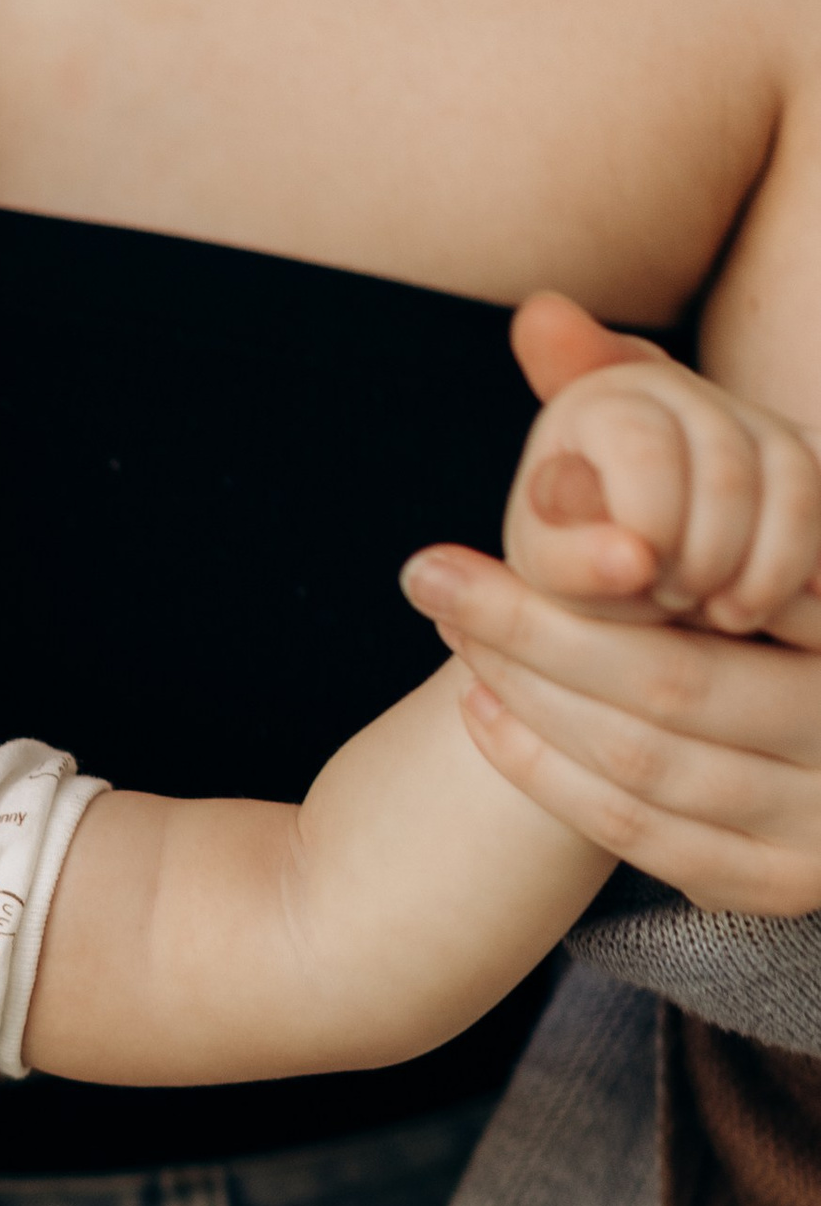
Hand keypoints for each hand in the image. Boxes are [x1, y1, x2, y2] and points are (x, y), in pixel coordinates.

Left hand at [402, 299, 820, 917]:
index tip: (485, 524)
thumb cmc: (765, 576)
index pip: (706, 592)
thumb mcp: (729, 487)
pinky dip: (554, 777)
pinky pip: (646, 840)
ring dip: (532, 704)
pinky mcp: (778, 887)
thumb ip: (639, 397)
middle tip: (427, 575)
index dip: (582, 569)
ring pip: (648, 768)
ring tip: (454, 633)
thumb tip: (536, 318)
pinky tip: (483, 715)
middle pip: (668, 684)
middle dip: (534, 633)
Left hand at [498, 296, 820, 638]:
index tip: (639, 575)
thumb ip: (573, 563)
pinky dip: (813, 558)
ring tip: (727, 615)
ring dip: (767, 567)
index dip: (651, 526)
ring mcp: (747, 415)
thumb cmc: (576, 562)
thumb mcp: (552, 568)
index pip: (645, 450)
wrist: (623, 563)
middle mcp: (678, 390)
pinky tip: (789, 601)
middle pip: (726, 471)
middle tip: (677, 600)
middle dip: (706, 556)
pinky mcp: (802, 452)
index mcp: (602, 400)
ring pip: (796, 481)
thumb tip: (633, 564)